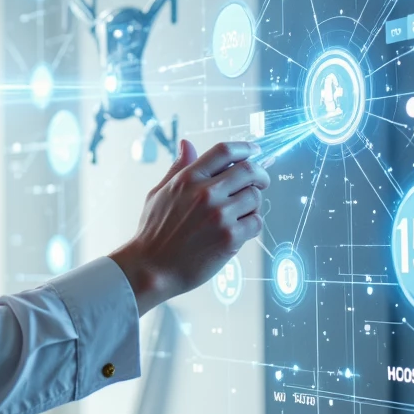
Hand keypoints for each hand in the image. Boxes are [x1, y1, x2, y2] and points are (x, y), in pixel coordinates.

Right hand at [109, 139, 268, 314]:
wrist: (151, 269)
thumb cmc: (153, 233)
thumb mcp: (159, 193)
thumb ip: (177, 168)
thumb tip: (186, 144)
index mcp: (187, 179)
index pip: (224, 151)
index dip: (245, 148)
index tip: (255, 151)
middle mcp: (205, 193)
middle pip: (248, 170)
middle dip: (260, 175)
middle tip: (261, 182)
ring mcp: (219, 215)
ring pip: (256, 197)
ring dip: (254, 204)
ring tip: (242, 212)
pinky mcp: (230, 237)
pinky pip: (256, 222)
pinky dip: (252, 225)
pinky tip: (240, 230)